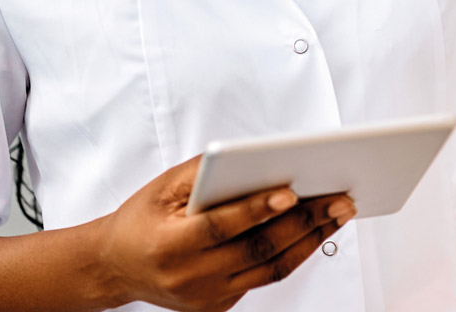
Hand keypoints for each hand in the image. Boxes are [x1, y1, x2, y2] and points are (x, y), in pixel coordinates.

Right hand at [90, 156, 354, 310]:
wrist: (116, 266)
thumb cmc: (142, 219)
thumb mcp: (163, 187)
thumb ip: (205, 172)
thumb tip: (254, 157)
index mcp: (170, 246)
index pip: (222, 227)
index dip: (257, 209)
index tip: (291, 191)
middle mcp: (190, 278)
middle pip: (257, 251)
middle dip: (304, 222)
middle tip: (339, 198)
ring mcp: (207, 298)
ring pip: (270, 270)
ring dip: (311, 240)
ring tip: (339, 212)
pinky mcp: (220, 306)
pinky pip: (264, 280)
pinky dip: (293, 254)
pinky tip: (315, 231)